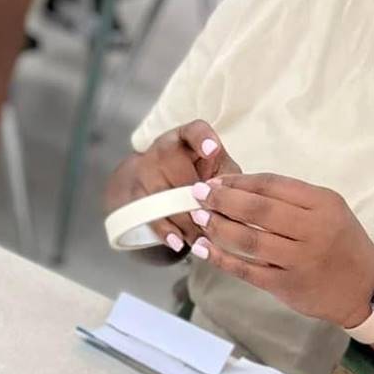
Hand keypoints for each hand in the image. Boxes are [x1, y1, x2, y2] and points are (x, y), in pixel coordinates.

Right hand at [113, 120, 241, 252]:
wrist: (151, 178)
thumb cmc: (195, 173)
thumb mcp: (216, 169)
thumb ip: (230, 180)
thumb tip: (239, 203)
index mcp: (187, 137)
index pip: (194, 131)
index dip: (203, 139)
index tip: (212, 150)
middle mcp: (163, 149)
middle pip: (179, 173)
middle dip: (199, 201)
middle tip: (216, 221)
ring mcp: (145, 170)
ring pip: (165, 198)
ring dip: (186, 222)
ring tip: (204, 238)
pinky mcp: (134, 194)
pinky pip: (149, 215)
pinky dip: (166, 231)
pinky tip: (179, 242)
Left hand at [187, 172, 373, 327]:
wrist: (366, 288)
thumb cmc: (342, 244)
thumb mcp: (329, 210)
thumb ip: (292, 200)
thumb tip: (243, 189)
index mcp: (322, 203)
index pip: (272, 185)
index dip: (240, 182)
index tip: (217, 180)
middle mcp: (312, 229)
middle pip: (257, 211)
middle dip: (222, 200)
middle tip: (198, 194)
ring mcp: (298, 259)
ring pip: (249, 240)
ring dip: (218, 227)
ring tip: (198, 218)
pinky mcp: (286, 285)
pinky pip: (247, 270)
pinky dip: (221, 259)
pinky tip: (204, 249)